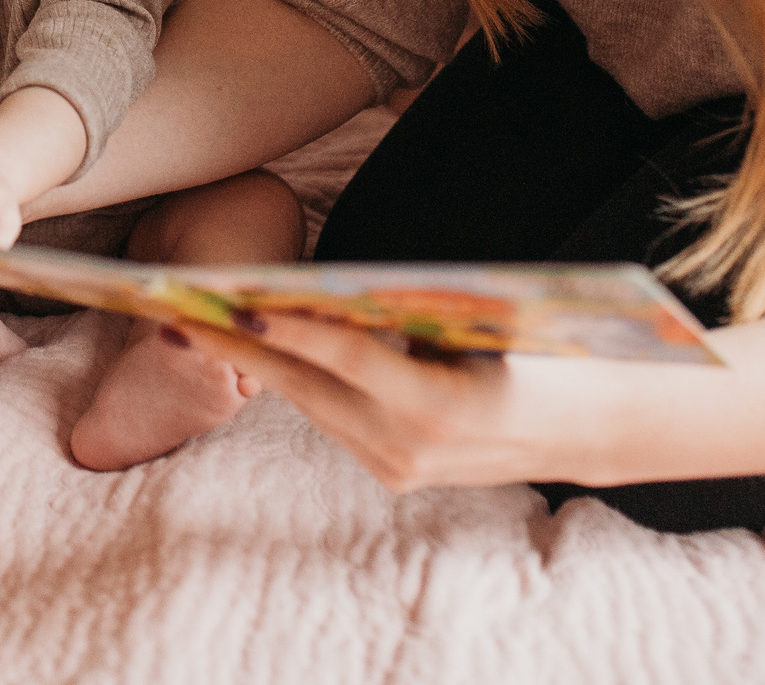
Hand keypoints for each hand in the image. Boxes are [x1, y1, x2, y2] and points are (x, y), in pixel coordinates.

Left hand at [183, 313, 572, 490]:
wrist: (590, 430)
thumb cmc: (544, 354)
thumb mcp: (485, 325)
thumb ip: (411, 313)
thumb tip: (331, 290)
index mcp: (439, 408)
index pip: (348, 360)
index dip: (292, 328)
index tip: (239, 300)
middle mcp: (409, 448)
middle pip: (307, 387)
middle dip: (238, 345)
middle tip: (175, 308)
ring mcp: (398, 468)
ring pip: (311, 404)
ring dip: (255, 362)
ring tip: (195, 320)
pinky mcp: (394, 473)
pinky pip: (332, 417)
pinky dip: (295, 379)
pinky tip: (253, 345)